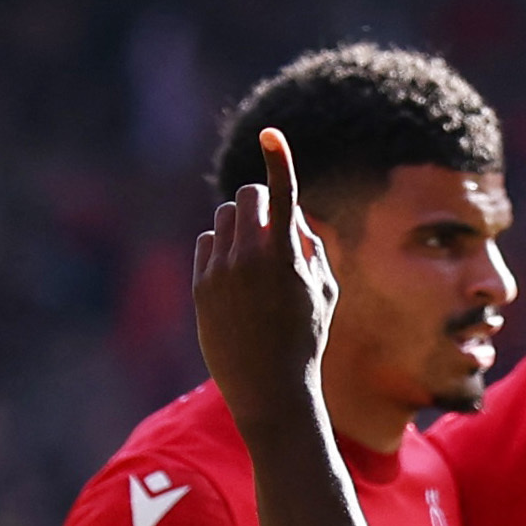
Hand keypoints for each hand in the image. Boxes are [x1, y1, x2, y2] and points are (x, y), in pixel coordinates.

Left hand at [192, 128, 336, 439]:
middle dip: (260, 201)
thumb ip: (311, 247)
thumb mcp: (324, 294)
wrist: (269, 391)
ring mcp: (220, 270)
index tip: (270, 134)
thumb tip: (291, 215)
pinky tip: (235, 277)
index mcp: (286, 259)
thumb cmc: (306, 341)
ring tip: (256, 260)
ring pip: (225, 218)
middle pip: (246, 198)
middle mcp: (249, 259)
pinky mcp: (201, 284)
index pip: (281, 196)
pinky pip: (208, 243)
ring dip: (241, 225)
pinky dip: (222, 248)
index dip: (278, 159)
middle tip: (271, 221)